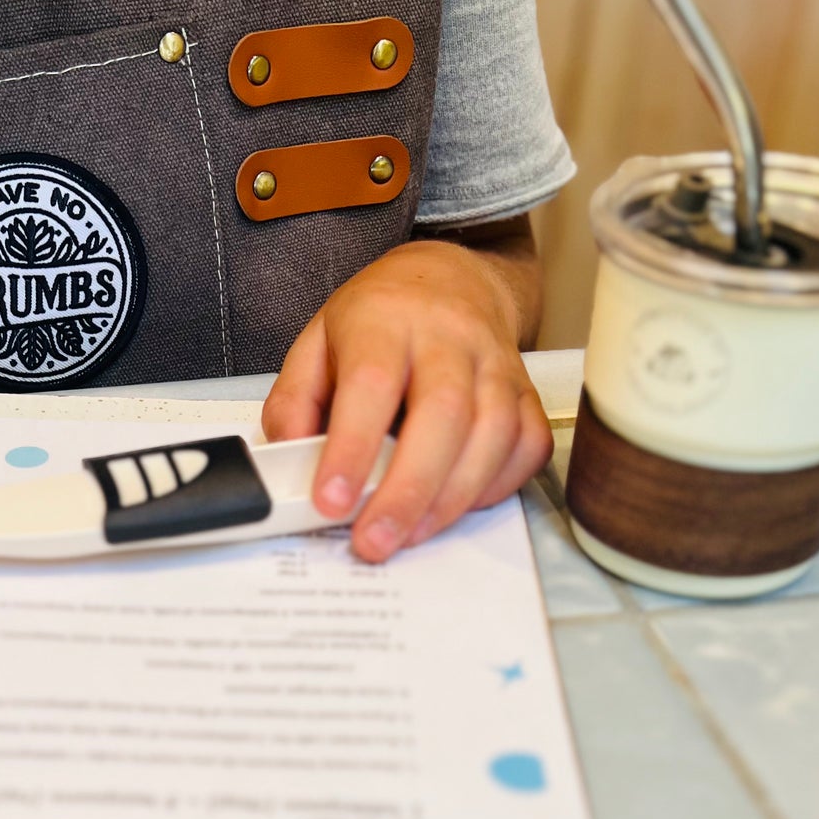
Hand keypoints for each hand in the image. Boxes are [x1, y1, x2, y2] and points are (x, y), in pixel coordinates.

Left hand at [261, 230, 551, 560]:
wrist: (449, 278)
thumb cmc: (377, 319)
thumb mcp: (315, 343)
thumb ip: (294, 403)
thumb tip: (290, 462)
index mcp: (385, 321)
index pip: (371, 385)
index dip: (352, 448)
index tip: (331, 501)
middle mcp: (448, 338)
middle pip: (443, 414)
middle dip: (409, 490)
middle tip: (375, 540)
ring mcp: (495, 363)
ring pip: (493, 433)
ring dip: (451, 497)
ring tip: (409, 536)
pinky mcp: (525, 390)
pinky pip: (527, 443)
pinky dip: (498, 484)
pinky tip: (459, 506)